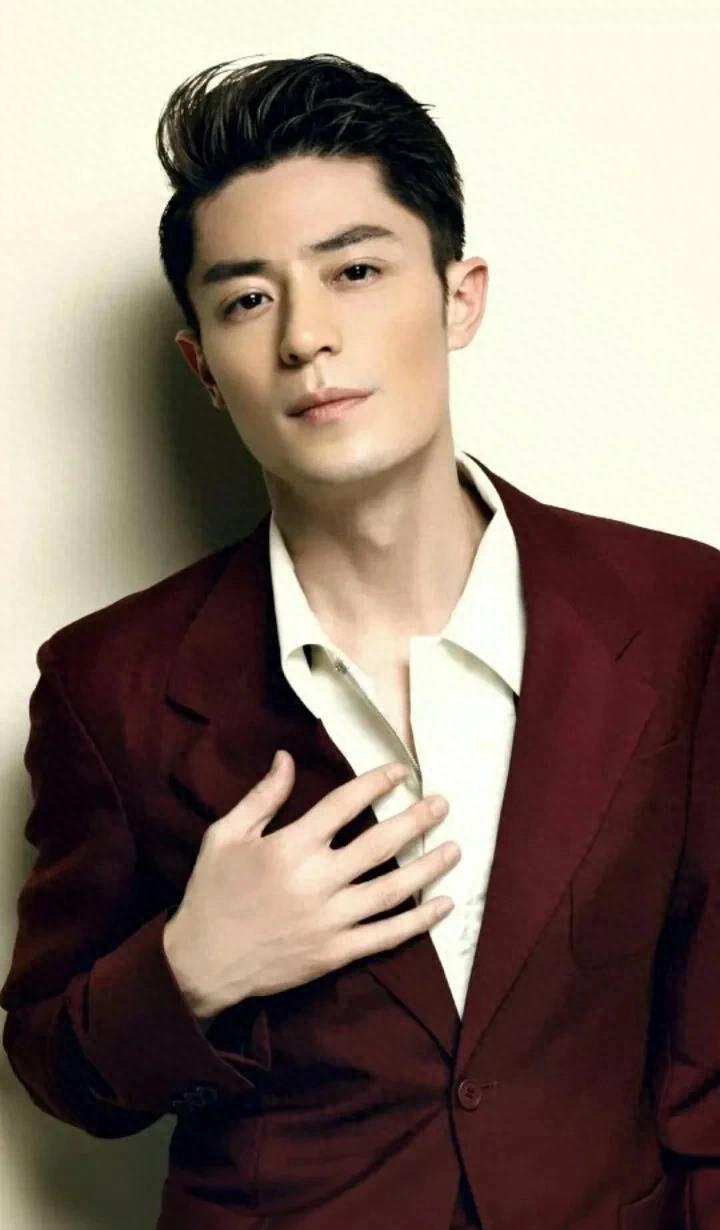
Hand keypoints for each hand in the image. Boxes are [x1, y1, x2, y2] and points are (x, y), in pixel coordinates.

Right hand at [162, 750, 459, 1018]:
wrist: (201, 963)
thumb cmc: (211, 892)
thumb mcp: (225, 835)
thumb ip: (262, 797)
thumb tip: (287, 758)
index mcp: (290, 846)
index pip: (345, 804)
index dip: (376, 783)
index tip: (400, 771)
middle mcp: (316, 881)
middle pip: (380, 844)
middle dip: (416, 820)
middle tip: (442, 803)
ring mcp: (329, 920)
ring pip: (393, 890)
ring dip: (428, 868)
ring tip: (455, 849)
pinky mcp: (335, 953)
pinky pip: (386, 936)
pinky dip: (419, 922)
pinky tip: (443, 905)